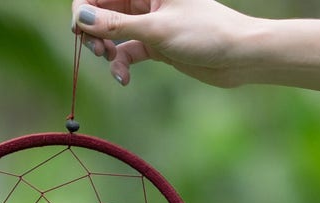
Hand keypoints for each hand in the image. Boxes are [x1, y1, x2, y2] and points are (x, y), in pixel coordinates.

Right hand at [71, 0, 254, 86]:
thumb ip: (116, 25)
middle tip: (97, 50)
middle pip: (103, 10)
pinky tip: (124, 78)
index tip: (80, 30)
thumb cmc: (206, 33)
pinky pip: (127, 52)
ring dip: (105, 49)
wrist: (240, 56)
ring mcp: (150, 22)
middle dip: (94, 31)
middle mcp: (145, 0)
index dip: (84, 8)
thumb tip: (82, 18)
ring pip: (113, 32)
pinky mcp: (156, 44)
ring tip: (110, 61)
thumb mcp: (157, 29)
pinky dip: (121, 65)